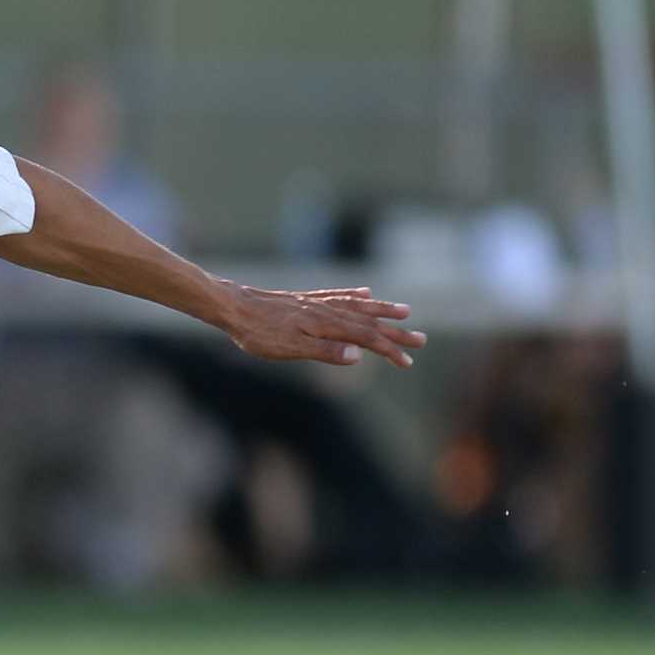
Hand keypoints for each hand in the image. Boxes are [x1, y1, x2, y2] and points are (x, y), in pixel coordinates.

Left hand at [218, 284, 425, 369]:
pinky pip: (337, 295)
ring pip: (357, 306)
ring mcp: (316, 303)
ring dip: (382, 309)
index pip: (366, 339)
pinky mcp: (304, 299)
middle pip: (368, 322)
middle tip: (421, 340)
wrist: (233, 307)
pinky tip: (364, 293)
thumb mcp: (290, 348)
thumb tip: (358, 356)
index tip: (408, 362)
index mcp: (327, 325)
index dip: (389, 351)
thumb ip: (324, 352)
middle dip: (395, 332)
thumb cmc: (258, 333)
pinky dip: (354, 295)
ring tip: (405, 311)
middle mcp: (327, 311)